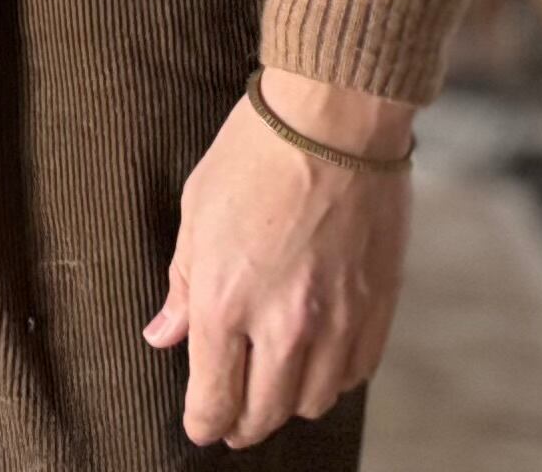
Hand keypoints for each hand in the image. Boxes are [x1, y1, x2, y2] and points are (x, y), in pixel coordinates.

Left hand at [146, 70, 415, 448]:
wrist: (334, 118)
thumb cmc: (256, 154)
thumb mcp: (197, 212)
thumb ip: (183, 286)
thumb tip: (164, 335)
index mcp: (227, 303)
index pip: (213, 401)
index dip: (202, 423)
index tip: (201, 423)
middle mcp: (284, 325)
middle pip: (264, 415)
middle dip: (241, 423)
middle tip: (233, 415)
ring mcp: (337, 320)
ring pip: (312, 402)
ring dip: (288, 401)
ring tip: (274, 381)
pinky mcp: (378, 306)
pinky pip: (355, 373)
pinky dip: (333, 376)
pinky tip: (317, 356)